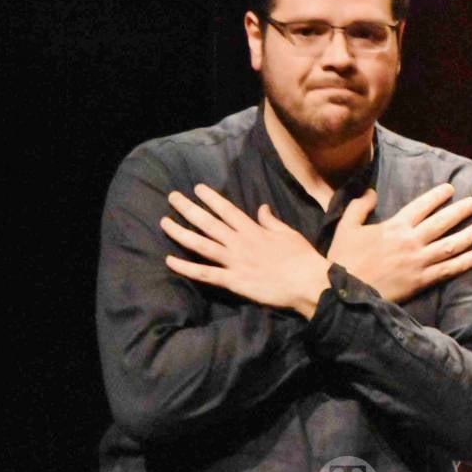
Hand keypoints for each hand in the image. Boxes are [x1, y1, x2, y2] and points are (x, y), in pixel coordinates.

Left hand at [160, 184, 329, 318]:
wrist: (307, 283)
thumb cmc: (301, 258)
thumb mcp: (288, 233)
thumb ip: (271, 221)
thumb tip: (261, 207)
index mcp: (254, 230)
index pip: (227, 209)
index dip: (211, 198)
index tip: (197, 188)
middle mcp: (240, 242)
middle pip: (209, 222)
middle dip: (189, 208)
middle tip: (172, 197)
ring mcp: (235, 261)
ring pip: (201, 245)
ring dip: (181, 233)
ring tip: (164, 222)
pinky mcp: (233, 281)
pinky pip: (205, 273)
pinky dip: (186, 268)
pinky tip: (169, 260)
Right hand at [327, 183, 471, 302]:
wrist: (343, 291)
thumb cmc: (343, 258)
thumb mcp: (346, 226)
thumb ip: (359, 206)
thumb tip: (371, 191)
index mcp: (395, 226)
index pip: (422, 206)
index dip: (438, 196)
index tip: (451, 189)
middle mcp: (411, 241)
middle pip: (442, 222)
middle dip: (461, 211)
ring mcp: (418, 262)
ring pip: (450, 245)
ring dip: (468, 235)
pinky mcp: (420, 281)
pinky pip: (446, 270)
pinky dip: (463, 262)